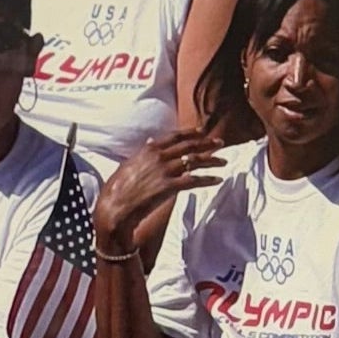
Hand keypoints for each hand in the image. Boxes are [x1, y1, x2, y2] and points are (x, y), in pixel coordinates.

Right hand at [94, 127, 225, 247]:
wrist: (115, 206)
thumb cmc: (118, 189)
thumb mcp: (129, 164)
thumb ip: (144, 152)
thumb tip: (152, 141)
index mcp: (149, 149)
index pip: (175, 136)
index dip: (191, 132)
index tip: (203, 131)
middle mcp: (159, 156)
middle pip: (189, 146)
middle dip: (207, 144)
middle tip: (221, 143)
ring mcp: (165, 171)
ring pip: (194, 161)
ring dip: (212, 161)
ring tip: (223, 162)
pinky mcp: (169, 186)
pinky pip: (194, 181)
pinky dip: (208, 180)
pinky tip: (217, 180)